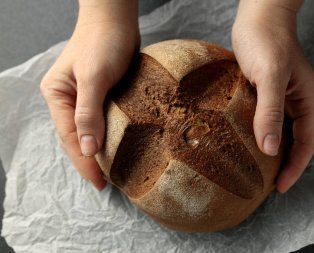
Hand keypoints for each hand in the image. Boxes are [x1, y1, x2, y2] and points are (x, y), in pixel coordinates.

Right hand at [40, 0, 139, 190]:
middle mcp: (68, 100)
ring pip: (90, 131)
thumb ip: (89, 113)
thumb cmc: (102, 43)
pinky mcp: (103, 94)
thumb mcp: (93, 77)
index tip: (98, 183)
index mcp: (58, 96)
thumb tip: (88, 149)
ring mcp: (85, 98)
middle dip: (90, 160)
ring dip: (100, 151)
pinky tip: (120, 147)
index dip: (83, 161)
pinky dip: (111, 136)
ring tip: (113, 172)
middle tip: (106, 183)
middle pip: (77, 137)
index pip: (70, 137)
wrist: (116, 19)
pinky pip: (104, 121)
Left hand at [232, 0, 313, 192]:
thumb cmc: (266, 40)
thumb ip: (270, 112)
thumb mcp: (269, 76)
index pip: (307, 142)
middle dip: (285, 164)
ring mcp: (283, 98)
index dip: (295, 167)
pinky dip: (261, 135)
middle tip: (268, 185)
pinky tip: (248, 144)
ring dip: (273, 152)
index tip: (280, 187)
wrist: (257, 17)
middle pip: (297, 141)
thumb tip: (271, 149)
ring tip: (259, 172)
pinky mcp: (267, 93)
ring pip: (282, 132)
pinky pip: (267, 121)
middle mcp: (299, 101)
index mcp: (309, 100)